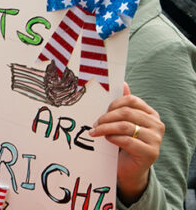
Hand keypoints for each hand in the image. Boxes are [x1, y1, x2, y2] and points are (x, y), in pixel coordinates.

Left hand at [90, 83, 163, 204]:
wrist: (130, 168)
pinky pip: (128, 141)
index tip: (102, 111)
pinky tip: (107, 139)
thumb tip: (123, 83)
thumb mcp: (123, 122)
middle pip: (127, 113)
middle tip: (95, 124)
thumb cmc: (124, 142)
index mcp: (151, 114)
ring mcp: (156, 139)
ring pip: (125, 126)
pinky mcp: (151, 153)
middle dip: (106, 117)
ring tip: (95, 132)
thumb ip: (124, 105)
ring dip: (106, 128)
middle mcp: (157, 125)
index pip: (131, 100)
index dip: (113, 104)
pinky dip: (113, 138)